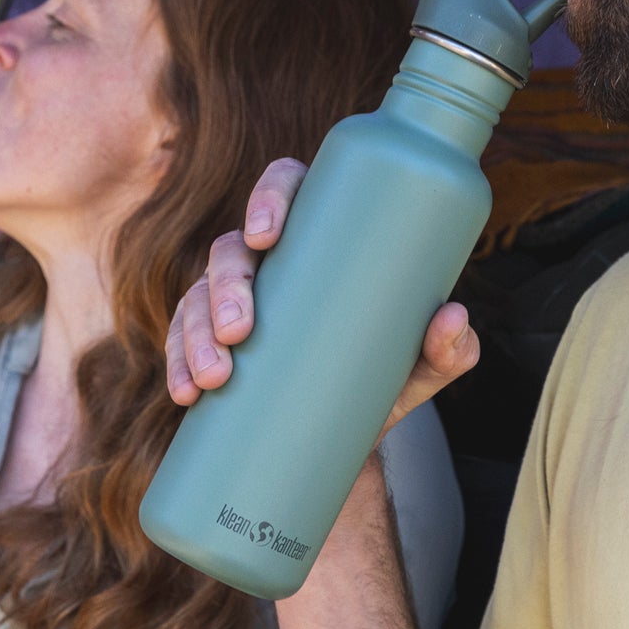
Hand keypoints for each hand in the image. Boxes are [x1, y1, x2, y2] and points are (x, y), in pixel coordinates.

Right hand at [164, 156, 480, 427]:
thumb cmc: (386, 380)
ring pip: (196, 296)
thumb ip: (450, 349)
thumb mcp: (421, 368)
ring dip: (193, 333)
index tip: (267, 235)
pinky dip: (177, 365)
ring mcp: (234, 303)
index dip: (268, 197)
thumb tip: (452, 318)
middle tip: (239, 332)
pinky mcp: (211, 346)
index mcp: (318, 238)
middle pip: (231, 249)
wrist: (351, 440)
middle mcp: (269, 264)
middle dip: (225, 287)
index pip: (286, 188)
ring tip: (215, 378)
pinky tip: (185, 392)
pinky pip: (179, 342)